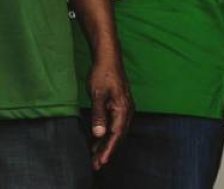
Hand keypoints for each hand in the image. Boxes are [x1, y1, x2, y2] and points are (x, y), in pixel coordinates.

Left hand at [87, 50, 132, 169]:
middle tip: (96, 165)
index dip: (108, 149)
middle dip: (107, 151)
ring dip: (107, 144)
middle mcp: (127, 110)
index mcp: (123, 108)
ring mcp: (125, 107)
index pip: (116, 134)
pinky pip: (115, 124)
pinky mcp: (120, 105)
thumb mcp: (97, 94)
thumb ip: (98, 114)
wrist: (108, 57)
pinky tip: (98, 140)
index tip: (101, 161)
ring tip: (95, 157)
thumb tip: (98, 134)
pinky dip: (107, 135)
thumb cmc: (103, 73)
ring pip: (117, 131)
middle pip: (119, 135)